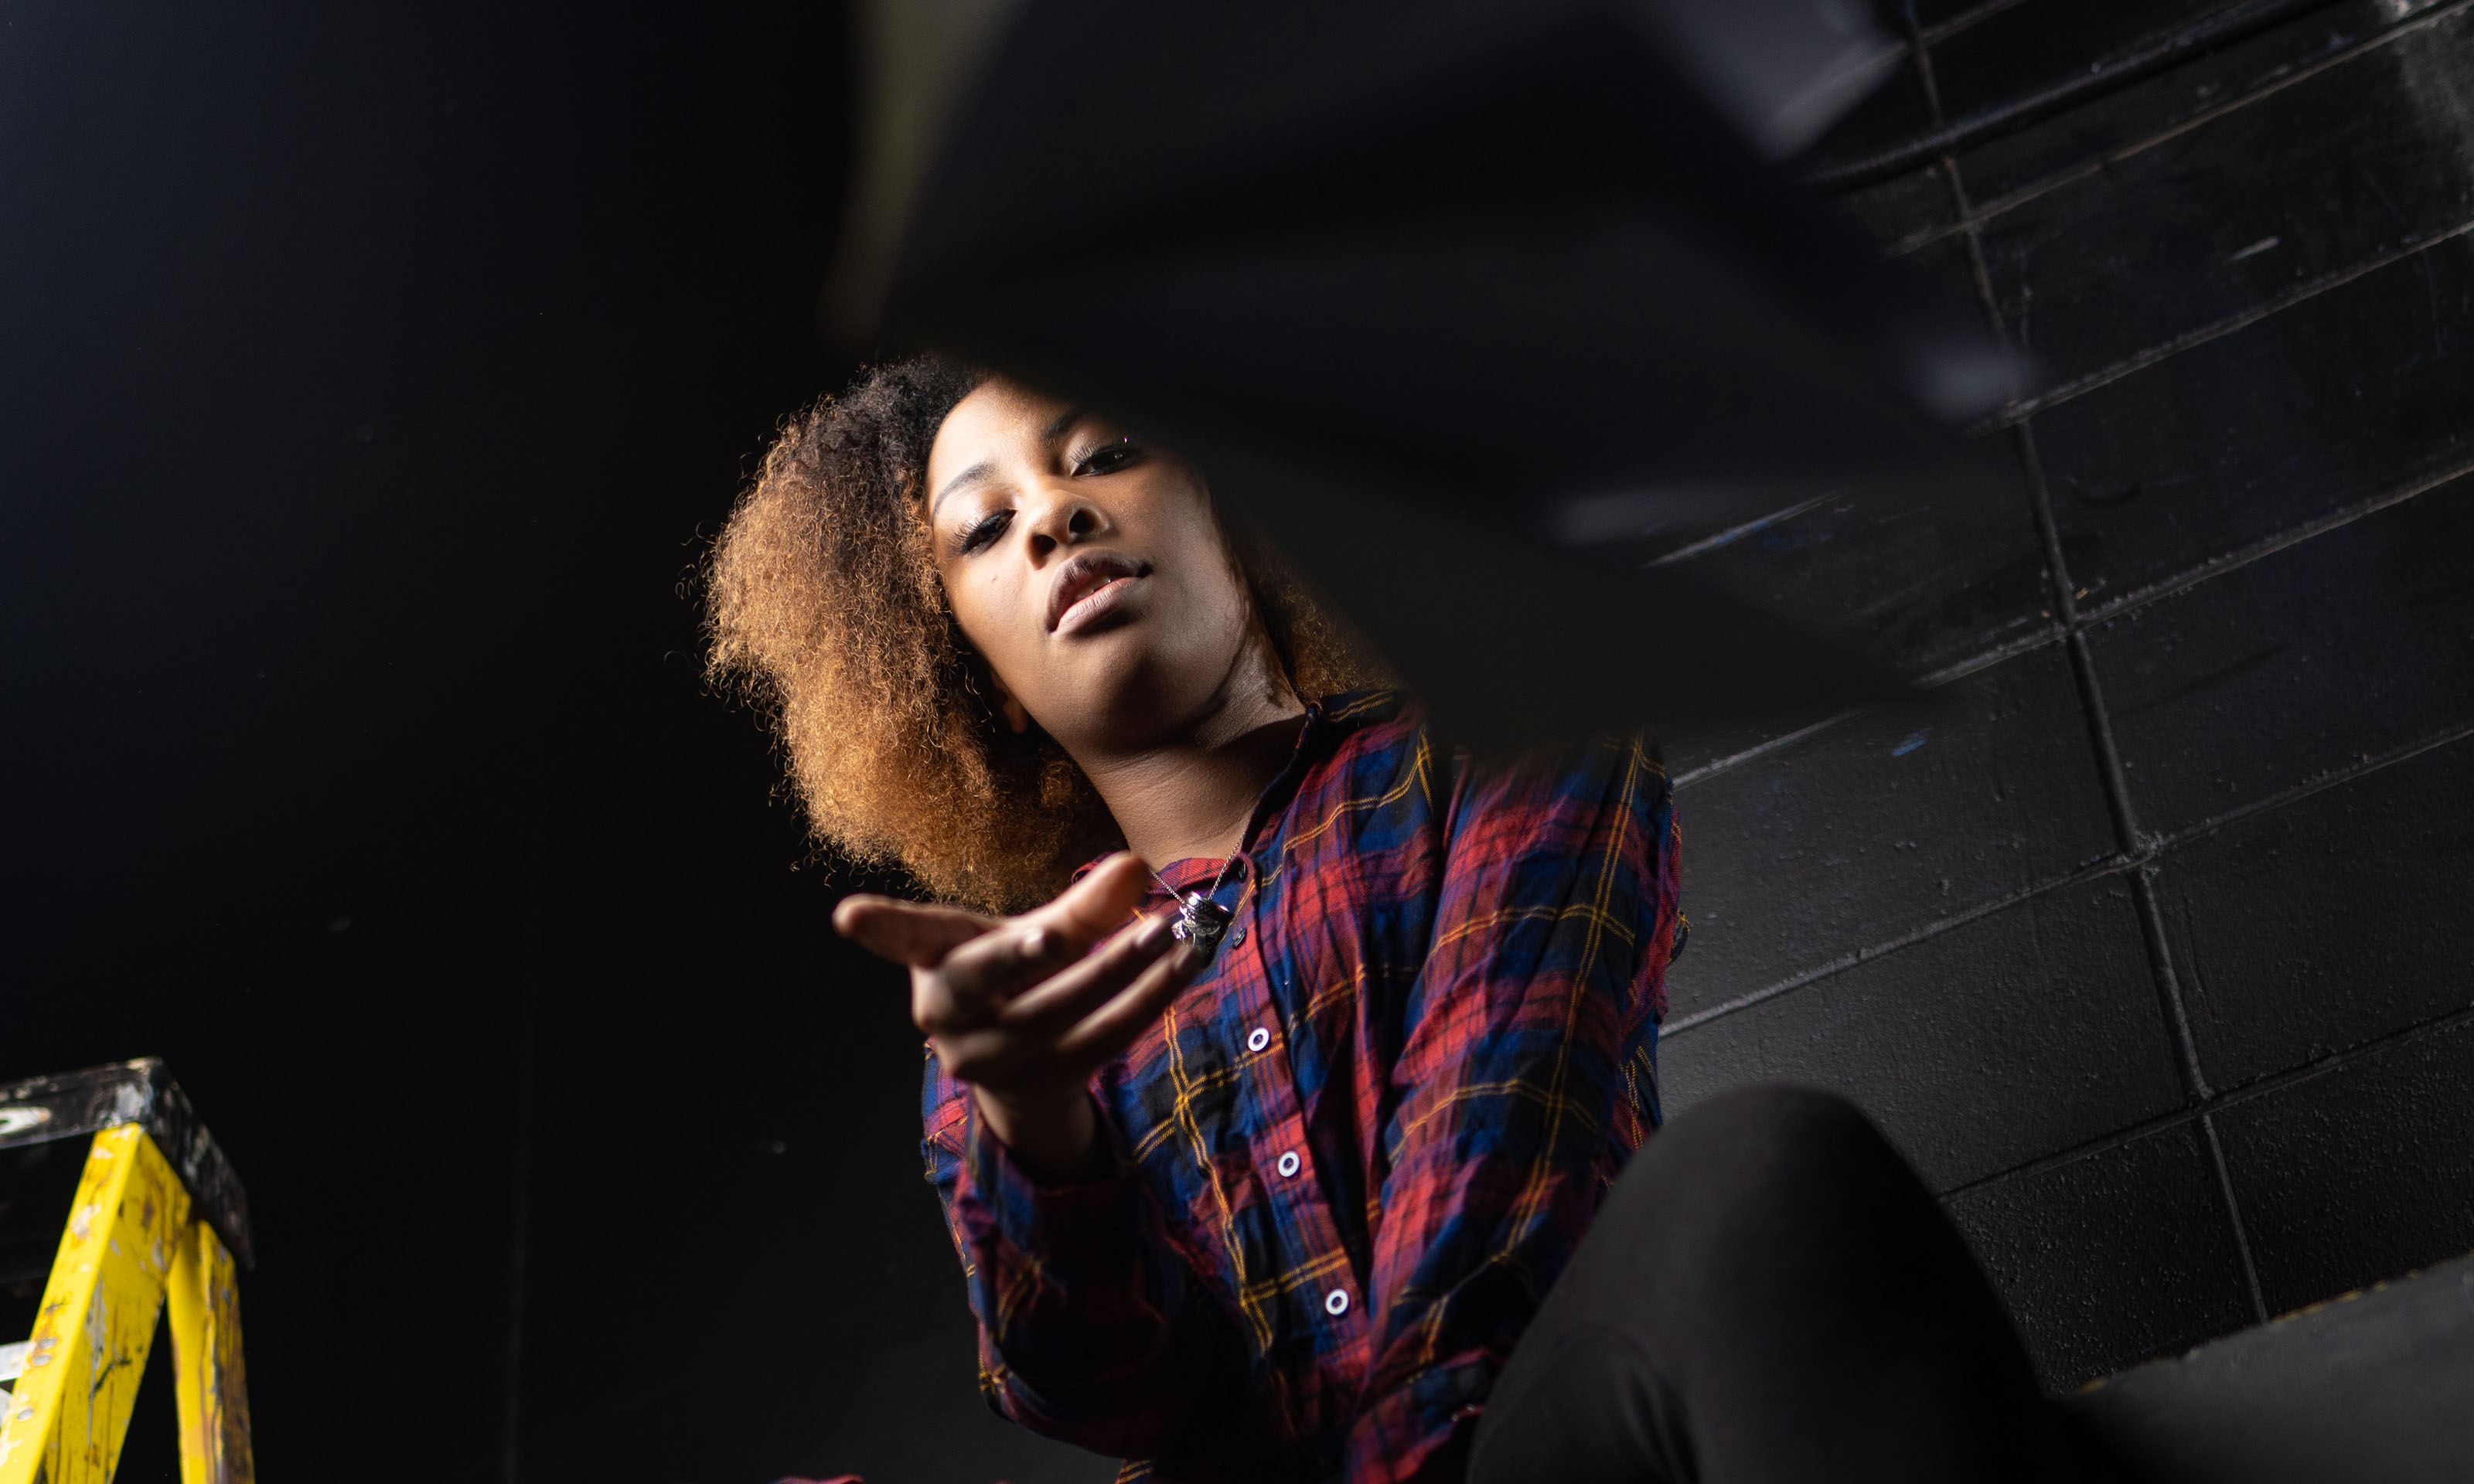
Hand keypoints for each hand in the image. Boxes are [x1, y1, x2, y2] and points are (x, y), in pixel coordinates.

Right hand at [833, 853, 1198, 1179]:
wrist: (1024, 1067)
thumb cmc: (1017, 977)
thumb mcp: (1031, 933)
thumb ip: (1079, 904)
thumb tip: (1136, 869)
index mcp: (932, 962)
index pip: (905, 937)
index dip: (880, 927)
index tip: (848, 916)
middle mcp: (948, 1016)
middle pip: (985, 978)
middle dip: (1025, 949)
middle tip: (1062, 928)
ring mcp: (992, 1058)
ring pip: (1058, 1009)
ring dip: (1121, 966)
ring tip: (1171, 926)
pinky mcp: (1046, 1081)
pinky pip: (1107, 1035)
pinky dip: (1152, 995)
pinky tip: (1187, 960)